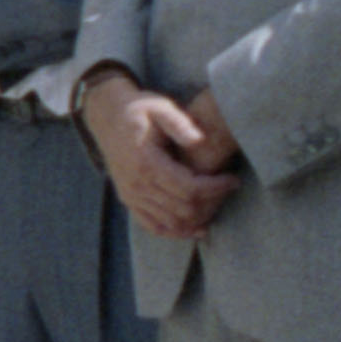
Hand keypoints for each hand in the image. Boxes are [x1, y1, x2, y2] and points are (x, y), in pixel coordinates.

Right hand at [80, 75, 235, 241]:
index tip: (233, 179)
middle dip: (212, 202)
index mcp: (146, 162)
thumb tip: (200, 141)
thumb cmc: (139, 110)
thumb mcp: (160, 108)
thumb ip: (179, 124)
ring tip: (218, 205)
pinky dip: (176, 232)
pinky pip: (153, 227)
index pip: (189, 188)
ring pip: (172, 222)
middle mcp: (137, 184)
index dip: (216, 188)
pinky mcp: (129, 201)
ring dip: (198, 219)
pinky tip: (196, 229)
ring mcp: (131, 196)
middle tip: (229, 189)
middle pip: (184, 209)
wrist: (107, 116)